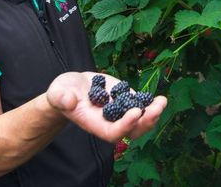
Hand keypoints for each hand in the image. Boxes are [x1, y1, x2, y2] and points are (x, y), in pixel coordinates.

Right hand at [46, 72, 166, 142]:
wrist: (71, 88)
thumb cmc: (62, 93)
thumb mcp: (58, 93)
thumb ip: (61, 98)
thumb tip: (68, 101)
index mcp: (94, 124)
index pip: (113, 132)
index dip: (126, 124)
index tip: (136, 111)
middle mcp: (110, 121)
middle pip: (131, 130)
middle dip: (145, 121)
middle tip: (156, 108)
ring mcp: (120, 111)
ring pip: (140, 119)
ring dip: (153, 113)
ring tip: (162, 101)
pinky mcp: (125, 100)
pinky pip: (140, 105)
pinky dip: (151, 103)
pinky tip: (160, 97)